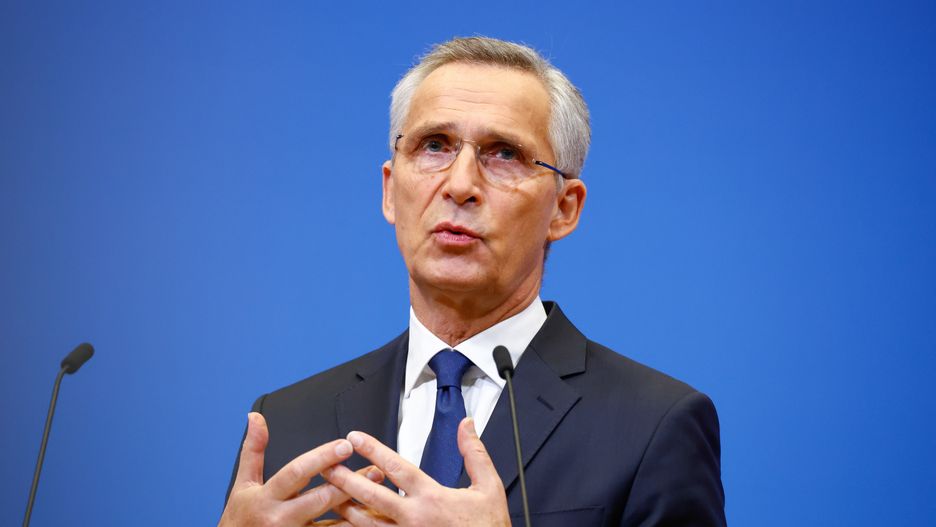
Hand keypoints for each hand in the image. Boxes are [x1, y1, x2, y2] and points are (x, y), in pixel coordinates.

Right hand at [219, 412, 383, 526]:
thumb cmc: (240, 518)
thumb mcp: (243, 484)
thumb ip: (253, 450)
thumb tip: (255, 417)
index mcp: (267, 497)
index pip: (296, 473)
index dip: (322, 458)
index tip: (345, 445)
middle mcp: (281, 518)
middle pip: (320, 499)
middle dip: (349, 483)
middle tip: (374, 469)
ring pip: (331, 525)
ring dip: (357, 509)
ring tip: (379, 495)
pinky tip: (368, 519)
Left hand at [321, 417, 509, 526]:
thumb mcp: (489, 487)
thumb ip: (474, 453)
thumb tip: (466, 426)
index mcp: (432, 498)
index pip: (395, 468)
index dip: (373, 450)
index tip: (355, 438)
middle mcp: (414, 519)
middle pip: (371, 496)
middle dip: (345, 480)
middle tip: (326, 466)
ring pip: (367, 525)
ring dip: (346, 509)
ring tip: (328, 497)